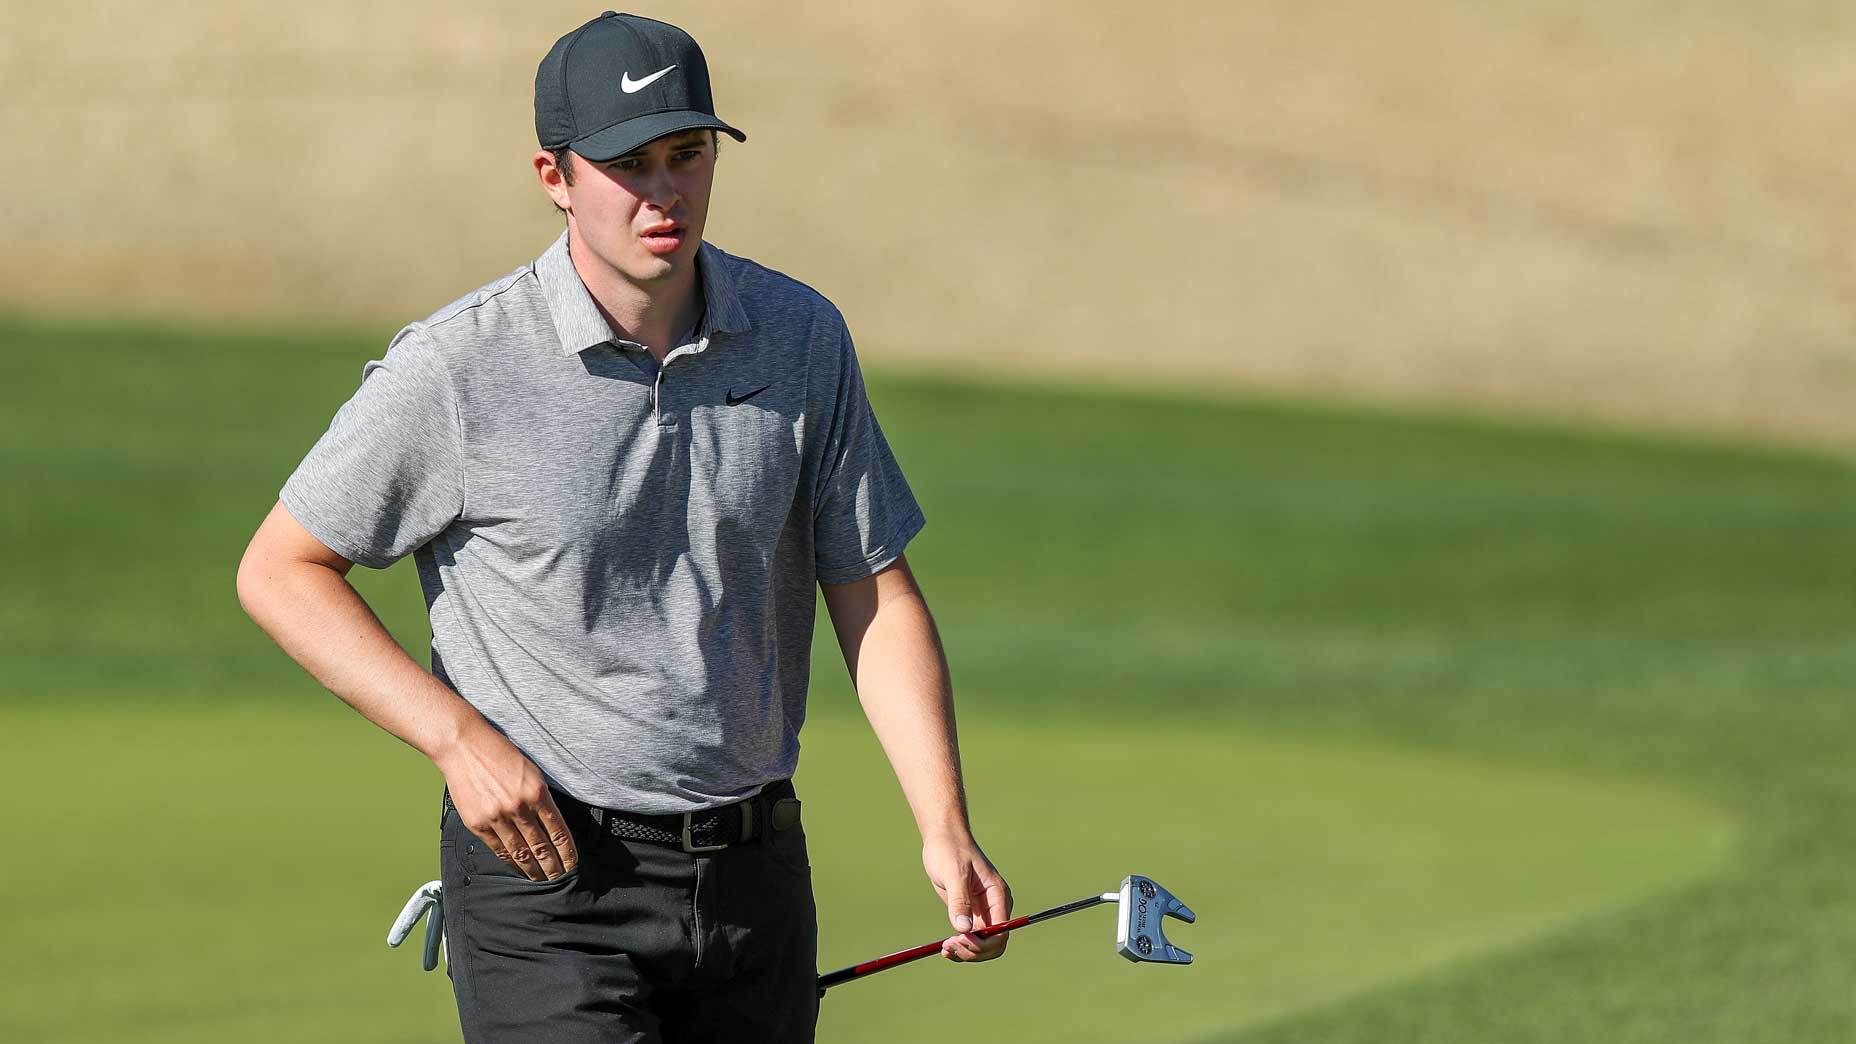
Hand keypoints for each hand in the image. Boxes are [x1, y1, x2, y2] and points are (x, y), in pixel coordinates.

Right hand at [435, 719, 578, 880]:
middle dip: (554, 867)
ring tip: (544, 881)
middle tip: (562, 880)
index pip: (558, 831)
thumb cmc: (500, 754)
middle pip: (542, 846)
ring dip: (534, 870)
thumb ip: (542, 797)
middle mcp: (519, 806)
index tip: (573, 864)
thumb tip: (553, 826)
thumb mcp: (531, 770)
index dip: (567, 852)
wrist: (464, 745)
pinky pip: (499, 850)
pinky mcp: (478, 823)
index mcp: (537, 792)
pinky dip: (511, 863)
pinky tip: (520, 870)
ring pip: (521, 852)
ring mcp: (497, 817)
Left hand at [924, 833, 1012, 961]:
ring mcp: (984, 912)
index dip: (982, 943)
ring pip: (983, 945)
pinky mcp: (971, 914)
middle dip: (974, 951)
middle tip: (949, 946)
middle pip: (995, 944)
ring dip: (966, 953)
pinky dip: (960, 947)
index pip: (1001, 932)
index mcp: (998, 896)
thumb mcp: (954, 873)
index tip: (959, 939)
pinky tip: (946, 947)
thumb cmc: (950, 850)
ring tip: (945, 948)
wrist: (943, 839)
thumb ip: (960, 900)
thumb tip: (963, 929)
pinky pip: (971, 939)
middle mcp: (995, 907)